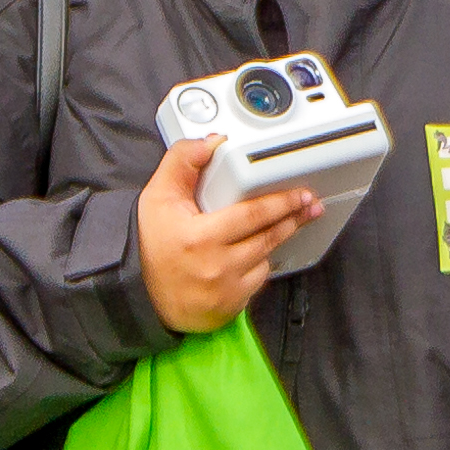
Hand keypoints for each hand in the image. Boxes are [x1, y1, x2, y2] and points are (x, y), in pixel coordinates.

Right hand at [134, 133, 316, 334]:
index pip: (253, 215)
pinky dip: (259, 265)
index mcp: (200, 237)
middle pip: (268, 236)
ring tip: (290, 223)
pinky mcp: (231, 306)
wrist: (141, 294)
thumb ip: (182, 162)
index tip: (299, 194)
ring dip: (278, 239)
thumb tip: (212, 142)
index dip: (282, 203)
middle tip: (308, 205)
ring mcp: (225, 289)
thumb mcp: (159, 197)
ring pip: (265, 258)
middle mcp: (216, 265)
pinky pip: (258, 280)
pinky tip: (256, 253)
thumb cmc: (151, 245)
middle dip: (292, 218)